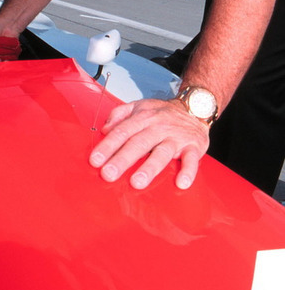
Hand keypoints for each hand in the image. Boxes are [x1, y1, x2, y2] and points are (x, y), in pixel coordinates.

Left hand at [89, 98, 210, 189]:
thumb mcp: (139, 106)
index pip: (122, 132)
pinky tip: (181, 183)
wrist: (195, 107)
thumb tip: (105, 129)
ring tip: (137, 182)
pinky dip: (188, 171)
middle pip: (138, 144)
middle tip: (108, 174)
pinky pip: (192, 160)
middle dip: (122, 159)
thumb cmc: (163, 113)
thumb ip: (119, 115)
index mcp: (143, 118)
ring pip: (162, 153)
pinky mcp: (194, 147)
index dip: (107, 146)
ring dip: (149, 168)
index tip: (95, 160)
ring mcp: (176, 137)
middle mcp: (159, 127)